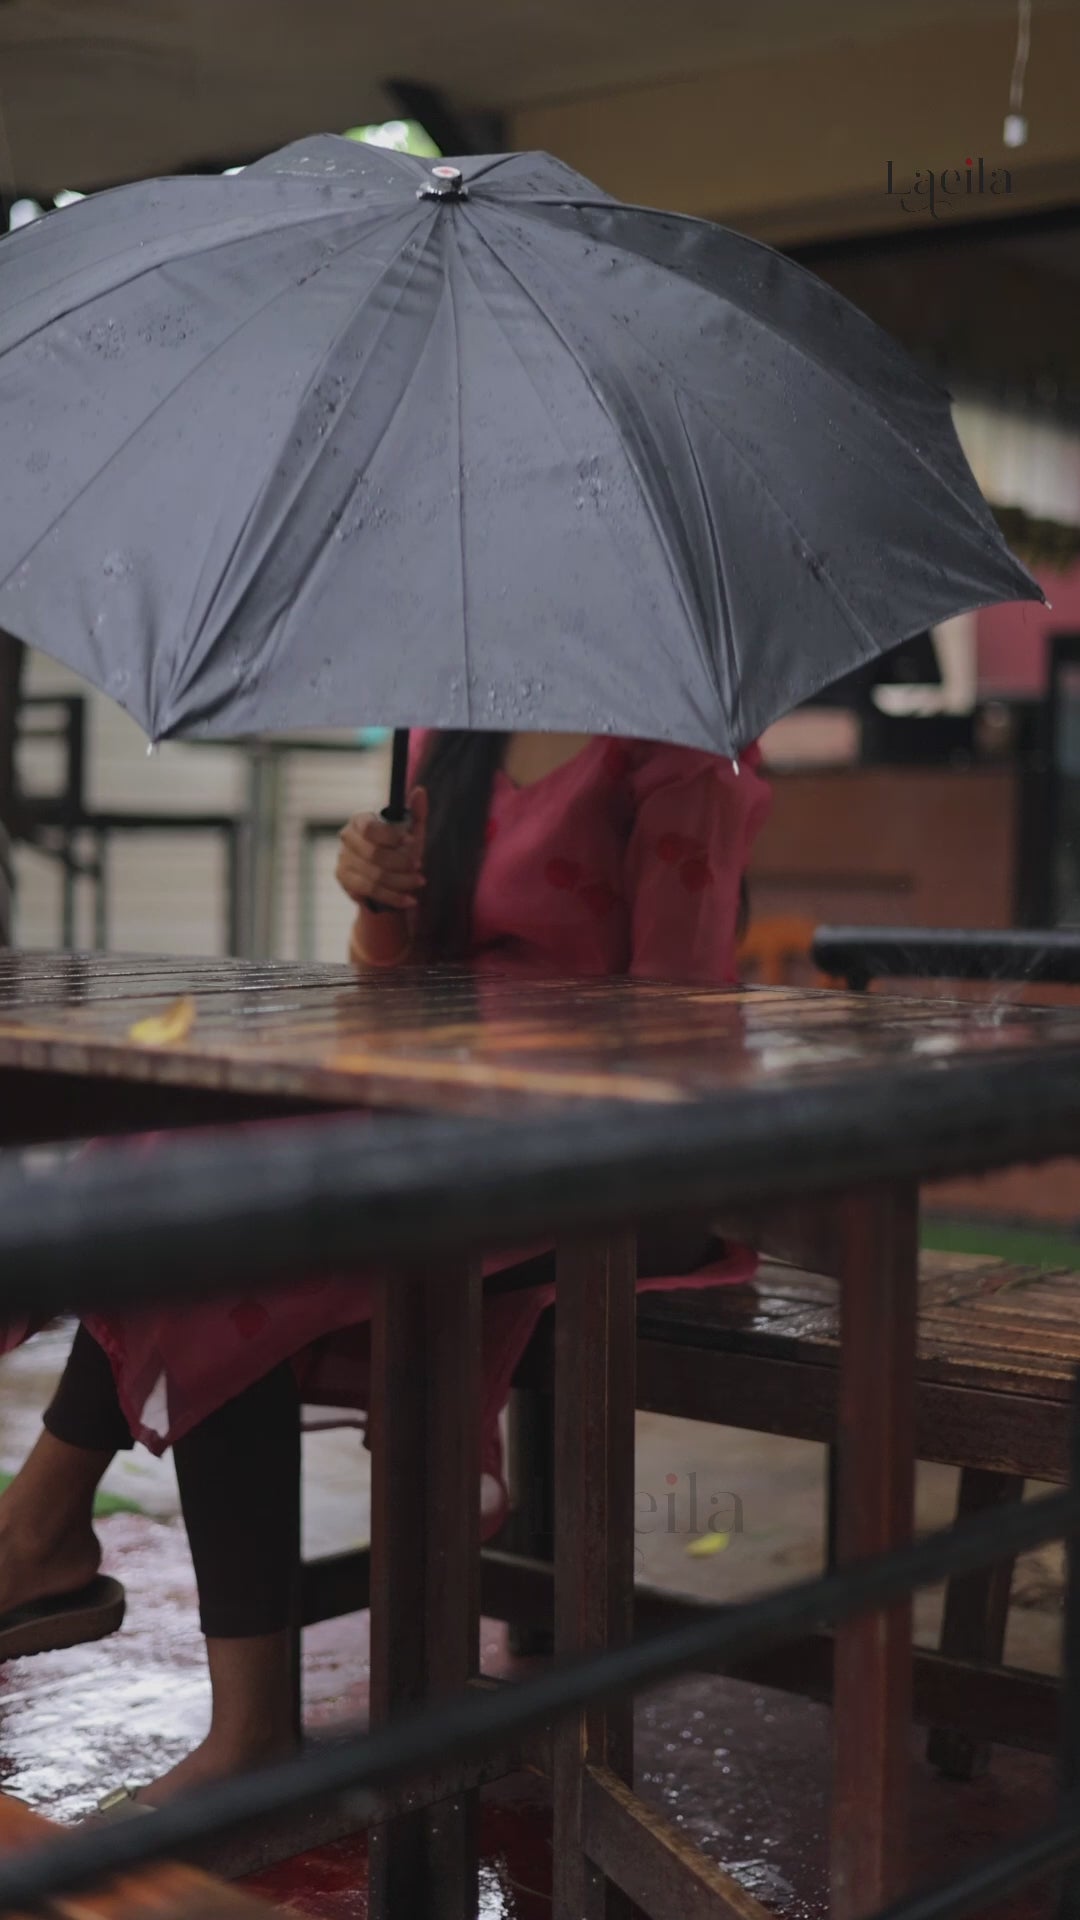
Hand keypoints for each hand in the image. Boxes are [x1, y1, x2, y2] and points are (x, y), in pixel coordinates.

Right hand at [336, 786, 427, 912]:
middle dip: (401, 862)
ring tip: (419, 881)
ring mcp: (343, 859)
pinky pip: (370, 890)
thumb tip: (420, 791)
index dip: (392, 837)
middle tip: (419, 866)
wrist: (388, 884)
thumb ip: (416, 813)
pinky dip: (393, 897)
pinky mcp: (344, 879)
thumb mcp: (412, 834)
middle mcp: (347, 837)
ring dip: (402, 881)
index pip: (370, 828)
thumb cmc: (400, 853)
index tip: (413, 843)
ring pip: (375, 874)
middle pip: (374, 854)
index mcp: (361, 821)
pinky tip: (410, 900)